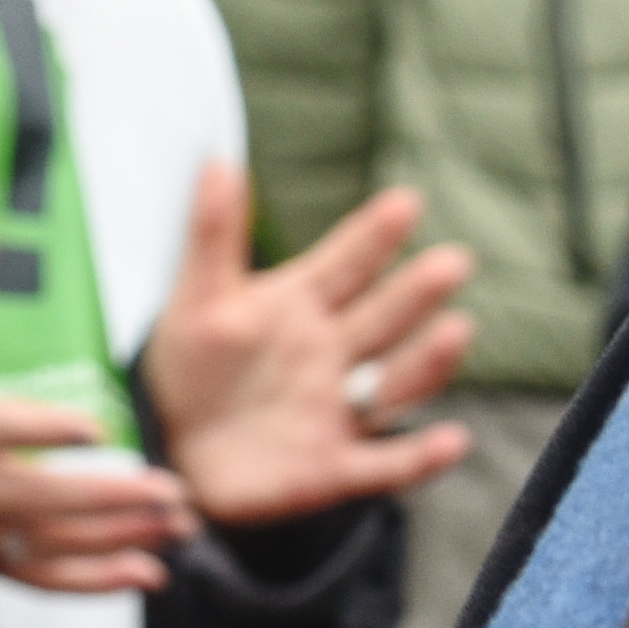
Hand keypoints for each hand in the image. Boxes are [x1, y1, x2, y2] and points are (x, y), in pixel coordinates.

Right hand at [0, 212, 198, 593]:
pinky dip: (91, 583)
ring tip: (174, 530)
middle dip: (113, 498)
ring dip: (116, 539)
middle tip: (173, 493)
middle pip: (43, 499)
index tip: (94, 425)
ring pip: (49, 543)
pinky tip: (141, 573)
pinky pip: (36, 577)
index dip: (45, 428)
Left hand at [136, 162, 475, 526]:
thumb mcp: (196, 299)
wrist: (172, 449)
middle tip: (453, 261)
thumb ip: (212, 234)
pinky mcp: (333, 468)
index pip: (346, 264)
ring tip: (456, 331)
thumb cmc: (189, 366)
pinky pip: (385, 465)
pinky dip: (420, 457)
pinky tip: (452, 439)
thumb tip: (217, 159)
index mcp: (301, 305)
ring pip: (397, 383)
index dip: (373, 236)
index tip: (405, 201)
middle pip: (383, 318)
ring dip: (429, 361)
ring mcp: (337, 410)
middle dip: (418, 292)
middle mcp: (331, 353)